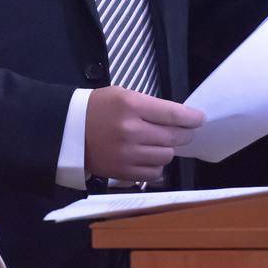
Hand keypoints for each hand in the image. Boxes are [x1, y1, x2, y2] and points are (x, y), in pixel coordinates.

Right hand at [84, 87, 204, 182]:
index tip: (199, 118)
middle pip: (174, 136)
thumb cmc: (97, 108)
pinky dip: (156, 165)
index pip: (173, 114)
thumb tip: (178, 118)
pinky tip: (149, 157)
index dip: (191, 117)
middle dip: (184, 133)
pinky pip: (154, 172)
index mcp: (131, 105)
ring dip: (168, 149)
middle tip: (184, 131)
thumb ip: (150, 106)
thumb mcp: (122, 95)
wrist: (68, 130)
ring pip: (166, 155)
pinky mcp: (123, 171)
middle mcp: (131, 130)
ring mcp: (127, 153)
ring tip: (161, 143)